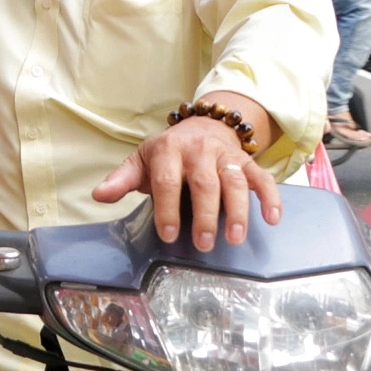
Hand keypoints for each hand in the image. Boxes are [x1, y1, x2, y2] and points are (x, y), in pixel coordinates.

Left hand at [93, 116, 279, 250]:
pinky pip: (262, 177)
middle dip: (205, 215)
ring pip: (235, 181)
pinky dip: (270, 197)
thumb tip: (99, 195)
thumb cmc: (168, 153)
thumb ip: (122, 180)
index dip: (167, 208)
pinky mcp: (247, 161)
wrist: (202, 126)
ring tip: (236, 237)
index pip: (167, 181)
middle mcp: (199, 150)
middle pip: (205, 183)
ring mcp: (225, 155)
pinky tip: (272, 219)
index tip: (168, 234)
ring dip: (238, 210)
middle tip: (204, 243)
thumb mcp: (141, 161)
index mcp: (168, 150)